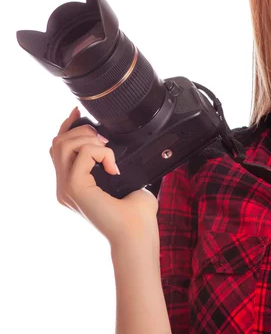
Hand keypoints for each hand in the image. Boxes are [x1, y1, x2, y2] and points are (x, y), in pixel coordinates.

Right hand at [50, 106, 158, 247]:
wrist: (138, 232)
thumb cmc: (136, 213)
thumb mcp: (125, 180)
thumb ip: (115, 163)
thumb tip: (118, 146)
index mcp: (73, 186)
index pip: (58, 150)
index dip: (67, 127)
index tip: (79, 113)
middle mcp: (64, 188)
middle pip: (57, 144)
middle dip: (82, 130)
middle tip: (105, 139)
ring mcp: (67, 189)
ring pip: (64, 145)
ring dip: (90, 140)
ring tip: (108, 152)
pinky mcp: (76, 189)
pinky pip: (82, 155)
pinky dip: (102, 153)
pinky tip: (114, 167)